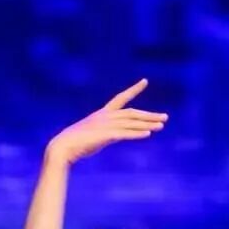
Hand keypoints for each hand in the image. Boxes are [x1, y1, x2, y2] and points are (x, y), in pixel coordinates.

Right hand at [45, 77, 167, 164]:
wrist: (63, 147)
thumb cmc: (76, 143)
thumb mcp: (94, 135)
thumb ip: (106, 132)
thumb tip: (115, 135)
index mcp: (102, 114)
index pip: (121, 98)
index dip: (133, 89)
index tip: (145, 81)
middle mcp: (106, 116)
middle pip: (132, 113)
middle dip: (149, 115)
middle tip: (165, 117)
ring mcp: (106, 125)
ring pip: (131, 123)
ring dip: (147, 124)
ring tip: (162, 125)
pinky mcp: (105, 136)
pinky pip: (124, 134)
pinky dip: (136, 134)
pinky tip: (148, 134)